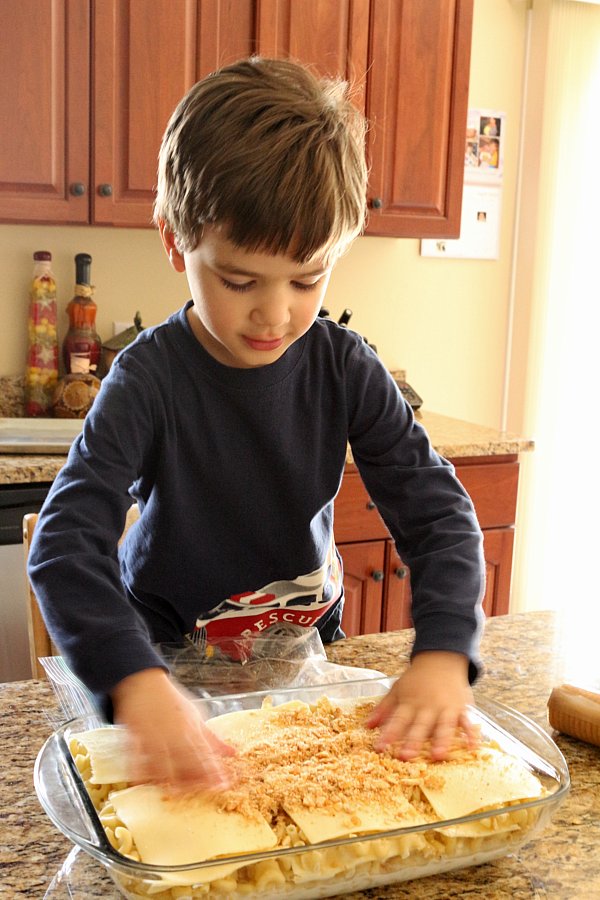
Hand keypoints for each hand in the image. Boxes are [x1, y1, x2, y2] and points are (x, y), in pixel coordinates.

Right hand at [111, 668, 234, 791]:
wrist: (144, 683)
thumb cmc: (172, 700)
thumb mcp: (196, 715)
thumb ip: (212, 738)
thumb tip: (232, 753)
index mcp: (191, 728)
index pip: (206, 754)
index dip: (216, 772)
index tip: (224, 786)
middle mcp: (174, 734)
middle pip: (186, 762)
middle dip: (195, 781)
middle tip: (202, 794)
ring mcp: (154, 736)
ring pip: (163, 764)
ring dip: (169, 781)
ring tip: (176, 795)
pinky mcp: (135, 736)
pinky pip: (137, 758)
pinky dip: (140, 772)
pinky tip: (145, 783)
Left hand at [366, 651, 476, 760]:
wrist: (441, 660)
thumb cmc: (417, 679)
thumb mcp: (397, 689)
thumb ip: (384, 708)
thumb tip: (366, 725)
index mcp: (410, 702)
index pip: (398, 719)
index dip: (388, 733)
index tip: (380, 747)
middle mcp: (428, 706)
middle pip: (419, 725)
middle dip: (412, 741)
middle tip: (405, 756)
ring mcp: (446, 707)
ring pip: (443, 725)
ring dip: (441, 740)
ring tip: (437, 755)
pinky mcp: (462, 707)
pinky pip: (467, 721)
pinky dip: (470, 734)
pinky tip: (472, 747)